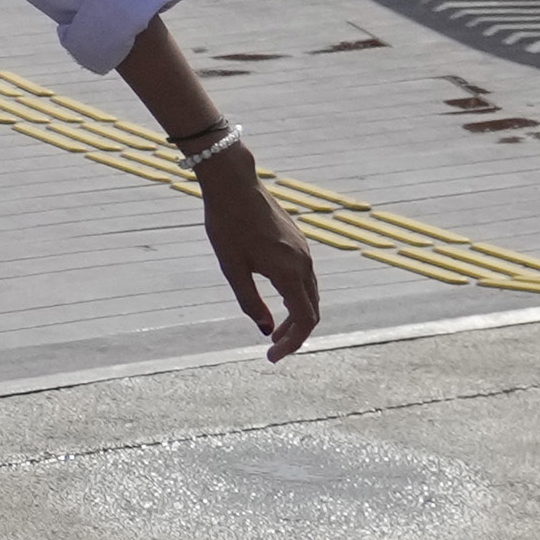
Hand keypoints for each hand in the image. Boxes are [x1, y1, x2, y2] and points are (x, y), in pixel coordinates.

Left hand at [206, 148, 322, 359]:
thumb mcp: (232, 267)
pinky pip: (305, 278)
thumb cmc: (227, 224)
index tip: (272, 356)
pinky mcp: (298, 242)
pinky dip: (296, 297)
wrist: (234, 183)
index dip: (292, 343)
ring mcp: (304, 251)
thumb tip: (264, 330)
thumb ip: (250, 300)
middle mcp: (304, 263)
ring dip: (296, 316)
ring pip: (310, 294)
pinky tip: (277, 300)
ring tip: (274, 331)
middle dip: (295, 334)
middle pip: (311, 310)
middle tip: (272, 349)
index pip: (304, 320)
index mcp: (289, 272)